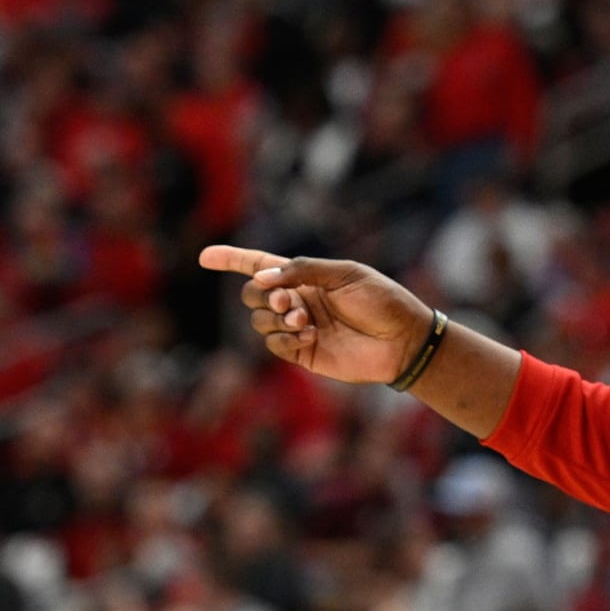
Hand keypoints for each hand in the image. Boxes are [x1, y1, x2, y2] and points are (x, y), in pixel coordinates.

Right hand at [198, 245, 430, 383]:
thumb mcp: (346, 275)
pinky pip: (274, 345)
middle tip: (287, 300)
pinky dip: (283, 338)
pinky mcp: (305, 353)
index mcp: (307, 277)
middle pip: (253, 294)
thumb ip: (303, 271)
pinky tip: (307, 335)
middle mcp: (299, 301)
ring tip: (304, 320)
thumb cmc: (382, 300)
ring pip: (260, 321)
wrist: (404, 339)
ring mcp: (299, 328)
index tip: (205, 257)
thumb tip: (262, 277)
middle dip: (261, 294)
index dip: (232, 260)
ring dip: (275, 318)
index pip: (262, 266)